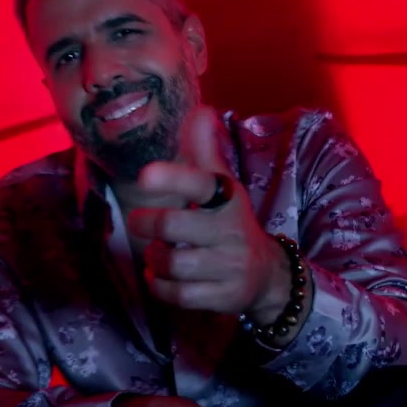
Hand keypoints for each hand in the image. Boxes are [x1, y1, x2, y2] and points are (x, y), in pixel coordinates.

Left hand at [126, 106, 292, 322]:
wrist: (267, 274)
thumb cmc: (231, 223)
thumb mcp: (223, 187)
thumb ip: (206, 151)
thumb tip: (201, 109)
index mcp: (227, 198)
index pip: (200, 183)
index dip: (172, 178)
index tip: (144, 176)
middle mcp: (230, 231)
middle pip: (175, 226)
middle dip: (148, 225)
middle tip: (139, 222)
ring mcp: (229, 266)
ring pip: (173, 262)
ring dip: (154, 258)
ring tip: (155, 253)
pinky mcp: (223, 296)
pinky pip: (178, 295)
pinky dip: (160, 286)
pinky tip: (160, 276)